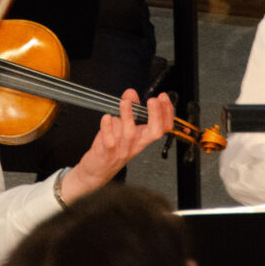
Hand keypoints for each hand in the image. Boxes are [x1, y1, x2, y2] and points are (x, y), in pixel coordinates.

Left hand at [58, 90, 173, 201]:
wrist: (97, 171)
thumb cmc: (112, 148)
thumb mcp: (123, 127)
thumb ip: (129, 109)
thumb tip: (131, 93)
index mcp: (143, 138)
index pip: (164, 127)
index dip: (167, 112)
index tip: (163, 97)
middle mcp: (136, 144)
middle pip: (154, 132)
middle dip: (156, 115)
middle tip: (153, 100)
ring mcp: (123, 149)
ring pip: (130, 134)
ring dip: (128, 116)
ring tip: (125, 101)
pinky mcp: (107, 152)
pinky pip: (109, 141)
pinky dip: (108, 128)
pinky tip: (107, 117)